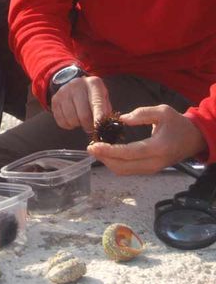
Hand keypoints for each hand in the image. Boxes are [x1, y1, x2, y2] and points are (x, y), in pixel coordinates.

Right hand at [51, 75, 111, 132]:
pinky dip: (68, 125)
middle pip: (84, 115)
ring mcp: (64, 92)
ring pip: (72, 120)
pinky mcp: (55, 100)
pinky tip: (72, 118)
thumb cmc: (92, 95)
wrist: (74, 83)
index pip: (97, 104)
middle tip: (91, 127)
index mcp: (93, 84)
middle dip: (88, 126)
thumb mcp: (103, 98)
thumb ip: (106, 111)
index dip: (98, 118)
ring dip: (78, 125)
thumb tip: (105, 126)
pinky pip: (61, 121)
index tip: (99, 128)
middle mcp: (77, 85)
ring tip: (81, 119)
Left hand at [87, 105, 207, 174]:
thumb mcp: (162, 111)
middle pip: (123, 166)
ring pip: (124, 171)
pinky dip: (114, 163)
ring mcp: (152, 169)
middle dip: (104, 158)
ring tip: (95, 149)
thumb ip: (141, 114)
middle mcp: (154, 162)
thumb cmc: (177, 123)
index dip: (109, 151)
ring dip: (107, 162)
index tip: (94, 145)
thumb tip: (121, 119)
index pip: (129, 153)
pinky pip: (128, 170)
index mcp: (158, 147)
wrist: (193, 139)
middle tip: (90, 147)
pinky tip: (106, 153)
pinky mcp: (149, 170)